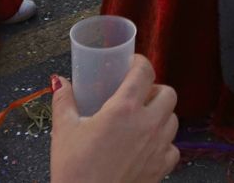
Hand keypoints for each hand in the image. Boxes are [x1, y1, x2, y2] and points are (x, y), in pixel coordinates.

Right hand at [49, 56, 178, 182]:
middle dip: (154, 90)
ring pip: (173, 119)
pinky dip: (163, 144)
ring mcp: (158, 147)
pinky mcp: (162, 167)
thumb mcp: (64, 131)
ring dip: (161, 115)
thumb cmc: (75, 171)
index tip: (131, 65)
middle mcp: (147, 124)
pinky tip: (146, 147)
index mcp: (124, 109)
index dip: (140, 63)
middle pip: (167, 93)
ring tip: (142, 121)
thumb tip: (60, 82)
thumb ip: (64, 100)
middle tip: (138, 95)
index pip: (145, 71)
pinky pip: (173, 147)